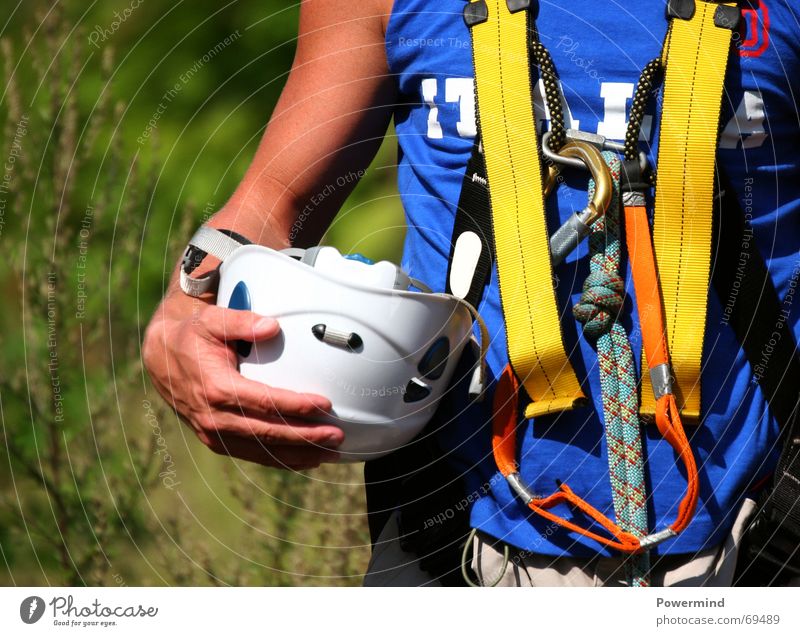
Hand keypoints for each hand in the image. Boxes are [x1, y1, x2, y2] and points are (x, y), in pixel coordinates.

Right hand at [143, 302, 343, 469]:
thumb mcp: (212, 320)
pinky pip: (253, 455)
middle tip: (338, 435)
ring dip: (299, 454)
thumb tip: (272, 326)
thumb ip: (242, 322)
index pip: (265, 402)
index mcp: (217, 388)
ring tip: (331, 453)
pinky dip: (281, 461)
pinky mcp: (216, 441)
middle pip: (268, 433)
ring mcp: (214, 433)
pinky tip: (306, 460)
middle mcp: (214, 418)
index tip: (325, 405)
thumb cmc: (193, 335)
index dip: (297, 406)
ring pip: (263, 451)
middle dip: (306, 436)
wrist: (161, 357)